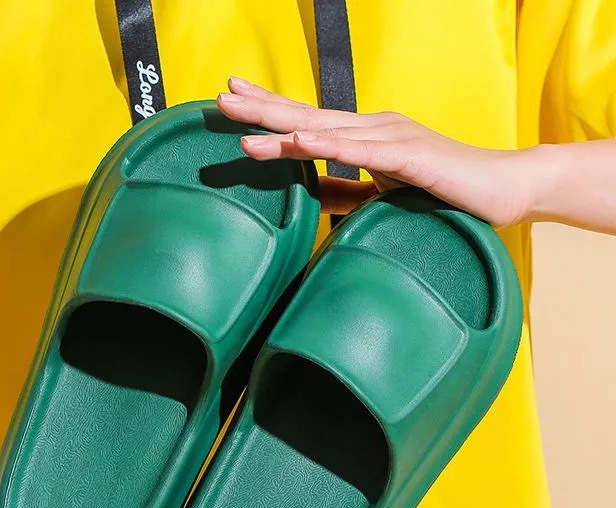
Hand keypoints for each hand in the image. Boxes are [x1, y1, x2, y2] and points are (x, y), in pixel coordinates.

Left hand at [218, 76, 541, 227]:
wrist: (504, 189)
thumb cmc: (444, 190)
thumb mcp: (380, 191)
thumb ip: (343, 189)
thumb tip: (304, 191)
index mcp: (365, 135)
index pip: (308, 119)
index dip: (270, 109)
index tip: (234, 99)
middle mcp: (374, 127)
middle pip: (308, 114)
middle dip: (261, 107)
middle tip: (220, 98)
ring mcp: (392, 137)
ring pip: (327, 131)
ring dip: (282, 128)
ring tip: (242, 125)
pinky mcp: (411, 156)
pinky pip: (363, 152)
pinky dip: (329, 145)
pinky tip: (300, 139)